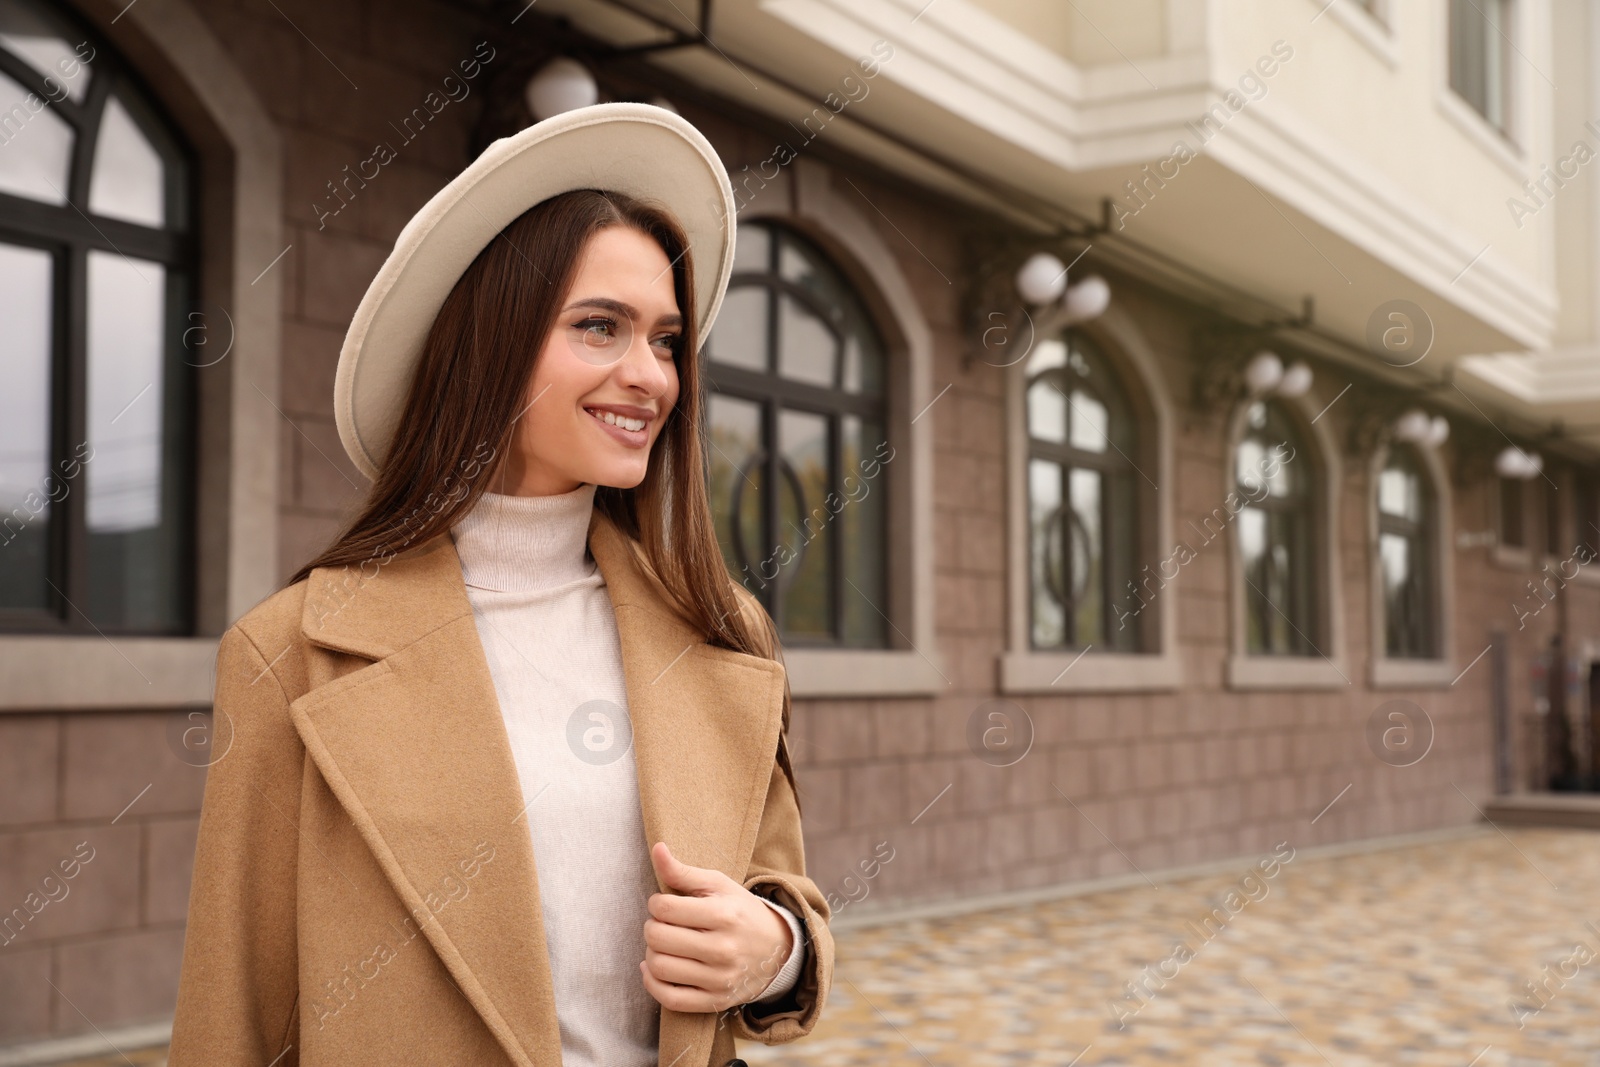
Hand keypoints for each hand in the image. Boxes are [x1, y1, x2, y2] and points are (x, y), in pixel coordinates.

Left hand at [639, 841, 794, 1012]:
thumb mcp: (719, 885)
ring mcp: (719, 978)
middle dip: (652, 926)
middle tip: (663, 924)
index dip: (656, 903)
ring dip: (651, 953)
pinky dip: (653, 983)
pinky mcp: (715, 1000)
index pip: (664, 908)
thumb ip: (683, 871)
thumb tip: (657, 849)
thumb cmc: (740, 911)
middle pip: (658, 937)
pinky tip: (654, 969)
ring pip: (660, 967)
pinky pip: (670, 999)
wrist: (777, 949)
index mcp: (723, 914)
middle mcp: (722, 948)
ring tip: (662, 944)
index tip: (663, 903)